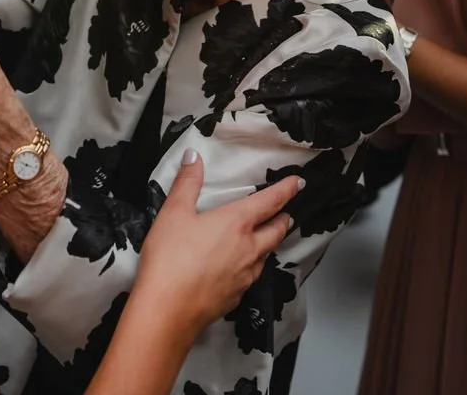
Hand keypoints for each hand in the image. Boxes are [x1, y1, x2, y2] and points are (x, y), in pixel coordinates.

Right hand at [132, 151, 299, 335]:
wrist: (168, 310)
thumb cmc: (170, 259)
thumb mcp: (173, 213)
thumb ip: (186, 183)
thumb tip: (193, 157)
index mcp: (236, 223)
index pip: (269, 202)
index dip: (286, 190)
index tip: (298, 183)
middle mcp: (248, 249)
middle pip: (276, 231)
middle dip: (283, 219)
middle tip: (286, 212)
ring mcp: (245, 275)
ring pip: (266, 255)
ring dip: (270, 243)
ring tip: (265, 237)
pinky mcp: (237, 296)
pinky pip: (252, 276)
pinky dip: (253, 266)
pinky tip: (241, 267)